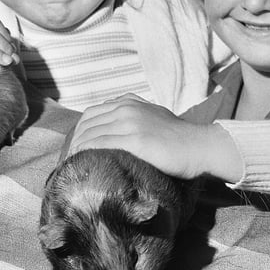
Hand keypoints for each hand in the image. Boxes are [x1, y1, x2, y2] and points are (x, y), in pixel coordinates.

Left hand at [69, 94, 242, 180]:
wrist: (200, 147)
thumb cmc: (178, 139)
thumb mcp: (152, 118)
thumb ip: (131, 119)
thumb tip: (111, 134)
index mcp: (128, 102)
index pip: (91, 114)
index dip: (79, 132)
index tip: (75, 149)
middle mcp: (126, 107)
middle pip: (86, 124)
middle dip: (74, 143)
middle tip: (70, 161)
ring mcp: (130, 122)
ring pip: (90, 134)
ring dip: (77, 151)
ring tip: (73, 167)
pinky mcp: (136, 139)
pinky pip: (100, 145)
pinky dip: (86, 154)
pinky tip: (84, 165)